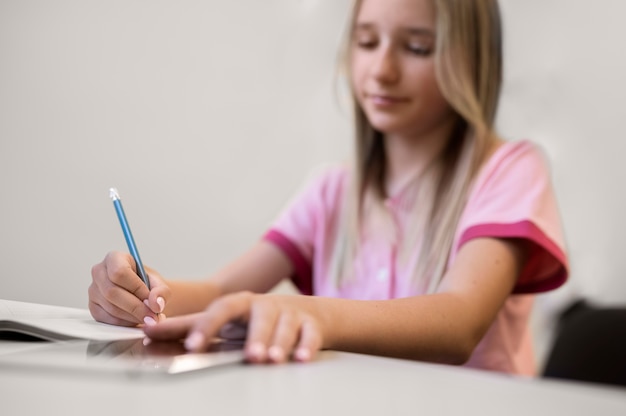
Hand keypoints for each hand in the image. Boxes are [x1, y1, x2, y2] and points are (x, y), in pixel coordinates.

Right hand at [89, 251, 170, 326]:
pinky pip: (108, 319)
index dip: (136, 288)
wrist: (143, 295)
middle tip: (152, 316)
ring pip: (110, 307)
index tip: (151, 299)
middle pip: (112, 292)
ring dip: (132, 316)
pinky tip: (137, 320)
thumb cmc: (148, 285)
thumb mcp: (159, 284)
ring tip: (148, 318)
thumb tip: (155, 304)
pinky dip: (125, 323)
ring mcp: (93, 291)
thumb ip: (161, 292)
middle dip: (135, 307)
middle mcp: (99, 272)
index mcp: (115, 258)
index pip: (119, 272)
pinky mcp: (93, 308)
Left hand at [143, 291, 324, 363]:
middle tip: (248, 355)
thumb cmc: (257, 319)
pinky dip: (306, 346)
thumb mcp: (225, 320)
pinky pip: (309, 335)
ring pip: (285, 326)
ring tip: (272, 359)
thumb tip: (148, 330)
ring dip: (278, 343)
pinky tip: (300, 358)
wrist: (307, 314)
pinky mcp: (310, 325)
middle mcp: (264, 306)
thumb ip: (189, 326)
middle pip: (259, 316)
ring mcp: (289, 314)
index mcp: (240, 304)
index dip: (207, 327)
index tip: (192, 346)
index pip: (220, 310)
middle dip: (253, 335)